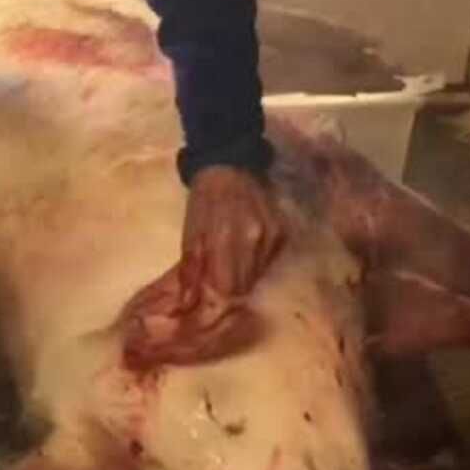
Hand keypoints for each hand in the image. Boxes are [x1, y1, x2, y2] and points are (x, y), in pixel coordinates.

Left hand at [179, 165, 284, 305]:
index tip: (208, 302)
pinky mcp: (281, 233)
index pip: (226, 289)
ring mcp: (271, 236)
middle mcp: (253, 240)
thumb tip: (187, 304)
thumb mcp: (190, 233)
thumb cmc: (204, 200)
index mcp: (225, 239)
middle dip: (229, 292)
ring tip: (230, 268)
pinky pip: (268, 262)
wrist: (230, 165)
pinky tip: (245, 254)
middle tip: (217, 287)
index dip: (216, 301)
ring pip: (257, 276)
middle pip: (243, 286)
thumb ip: (191, 270)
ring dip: (242, 279)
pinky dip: (255, 265)